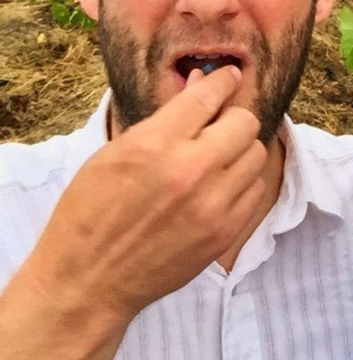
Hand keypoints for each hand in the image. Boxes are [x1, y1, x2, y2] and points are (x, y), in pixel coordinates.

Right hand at [21, 66, 265, 327]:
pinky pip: (256, 190)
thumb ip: (165, 118)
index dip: (222, 81)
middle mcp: (190, 170)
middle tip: (219, 123)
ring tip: (219, 156)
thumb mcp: (115, 152)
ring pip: (256, 154)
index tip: (228, 77)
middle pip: (244, 121)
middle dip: (232, 115)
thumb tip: (200, 83)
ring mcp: (212, 204)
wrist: (88, 281)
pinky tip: (221, 186)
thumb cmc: (90, 212)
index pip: (209, 95)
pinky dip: (243, 182)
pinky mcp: (225, 233)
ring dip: (240, 149)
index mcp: (155, 144)